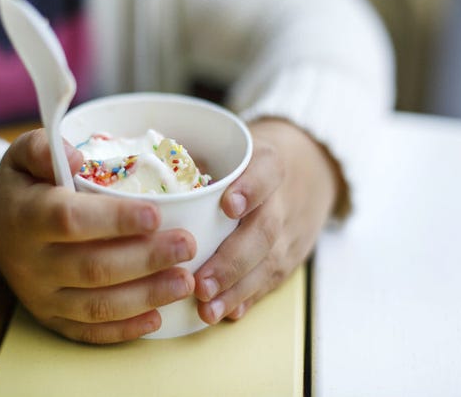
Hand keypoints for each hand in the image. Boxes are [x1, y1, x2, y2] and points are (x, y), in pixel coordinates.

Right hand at [0, 129, 196, 343]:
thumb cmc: (21, 186)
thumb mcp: (21, 155)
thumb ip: (43, 148)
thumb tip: (76, 158)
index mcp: (26, 216)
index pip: (70, 219)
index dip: (114, 220)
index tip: (156, 214)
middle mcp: (31, 261)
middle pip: (92, 267)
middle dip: (145, 260)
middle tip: (187, 246)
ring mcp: (40, 295)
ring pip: (95, 305)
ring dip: (144, 297)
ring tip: (184, 282)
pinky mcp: (49, 317)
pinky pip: (86, 331)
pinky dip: (123, 330)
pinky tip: (157, 318)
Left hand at [193, 118, 342, 323]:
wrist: (310, 170)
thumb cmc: (251, 161)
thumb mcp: (234, 147)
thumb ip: (200, 161)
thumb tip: (150, 185)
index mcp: (268, 163)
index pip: (265, 173)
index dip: (250, 189)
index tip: (227, 206)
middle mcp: (283, 199)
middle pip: (264, 230)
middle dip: (231, 261)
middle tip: (200, 284)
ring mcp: (291, 231)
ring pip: (269, 263)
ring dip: (237, 290)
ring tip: (207, 308)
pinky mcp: (292, 256)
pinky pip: (272, 280)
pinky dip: (249, 298)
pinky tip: (226, 313)